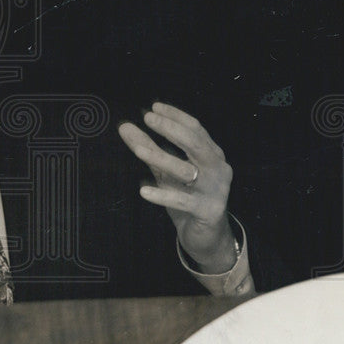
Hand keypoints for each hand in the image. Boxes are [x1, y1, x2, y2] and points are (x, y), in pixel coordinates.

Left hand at [118, 102, 236, 273]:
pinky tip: (143, 191)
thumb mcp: (165, 171)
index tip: (154, 107)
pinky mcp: (208, 211)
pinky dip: (162, 195)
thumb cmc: (186, 197)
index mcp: (211, 154)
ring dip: (162, 158)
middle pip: (195, 143)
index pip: (196, 129)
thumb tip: (125, 127)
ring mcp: (215, 190)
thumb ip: (148, 148)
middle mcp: (218, 168)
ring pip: (187, 171)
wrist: (206, 236)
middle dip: (171, 129)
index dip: (176, 116)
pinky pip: (182, 201)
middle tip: (148, 118)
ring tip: (139, 150)